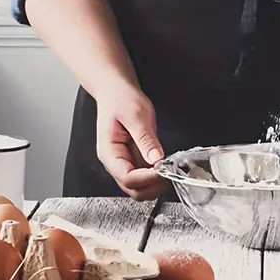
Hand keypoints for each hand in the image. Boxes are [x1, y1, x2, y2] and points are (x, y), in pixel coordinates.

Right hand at [95, 83, 168, 199]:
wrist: (115, 90)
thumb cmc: (121, 98)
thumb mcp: (136, 115)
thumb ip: (145, 139)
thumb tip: (156, 160)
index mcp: (109, 153)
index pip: (127, 178)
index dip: (148, 178)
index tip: (165, 170)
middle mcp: (115, 162)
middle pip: (133, 189)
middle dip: (152, 186)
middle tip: (171, 173)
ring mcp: (124, 163)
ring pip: (140, 187)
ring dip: (156, 184)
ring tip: (171, 169)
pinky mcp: (134, 160)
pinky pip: (145, 176)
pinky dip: (157, 176)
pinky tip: (167, 165)